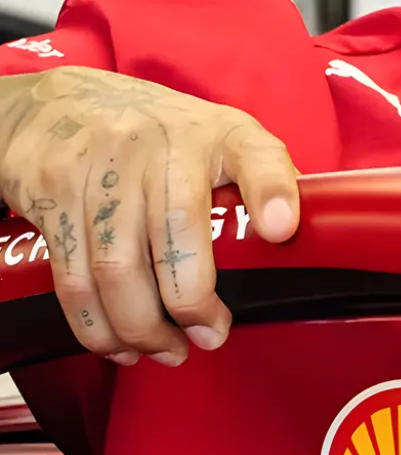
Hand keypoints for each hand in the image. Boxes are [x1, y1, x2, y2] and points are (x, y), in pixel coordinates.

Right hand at [0, 68, 298, 364]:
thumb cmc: (160, 133)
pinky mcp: (51, 196)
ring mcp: (99, 170)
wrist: (57, 104)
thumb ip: (262, 179)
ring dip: (143, 326)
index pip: (255, 154)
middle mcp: (158, 146)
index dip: (271, 191)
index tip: (281, 230)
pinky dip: (96, 325)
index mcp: (217, 134)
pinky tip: (119, 344)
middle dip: (192, 301)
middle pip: (176, 232)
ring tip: (166, 350)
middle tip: (209, 336)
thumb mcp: (222, 136)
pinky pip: (72, 277)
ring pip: (117, 268)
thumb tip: (295, 239)